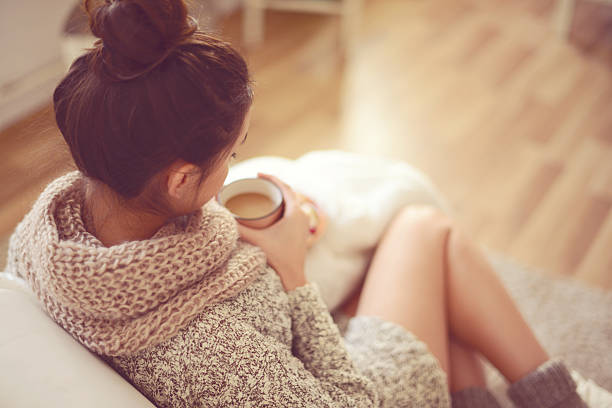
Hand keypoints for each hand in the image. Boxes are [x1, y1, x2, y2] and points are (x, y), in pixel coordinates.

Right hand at [237, 174, 309, 290]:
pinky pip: (294, 211)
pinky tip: (275, 208)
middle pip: (289, 193)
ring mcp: (303, 225)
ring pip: (293, 202)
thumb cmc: (278, 258)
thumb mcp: (256, 240)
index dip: (272, 178)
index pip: (285, 187)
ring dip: (280, 195)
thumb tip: (222, 214)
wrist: (293, 278)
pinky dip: (284, 205)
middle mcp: (302, 216)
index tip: (258, 173)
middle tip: (258, 182)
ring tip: (264, 193)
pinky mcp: (301, 232)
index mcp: (295, 213)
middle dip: (274, 185)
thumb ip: (239, 228)